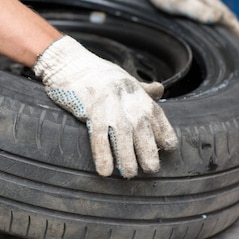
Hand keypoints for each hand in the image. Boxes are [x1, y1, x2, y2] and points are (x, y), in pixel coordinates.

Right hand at [33, 36, 177, 178]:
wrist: (72, 64)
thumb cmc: (100, 74)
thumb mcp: (126, 79)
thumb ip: (144, 90)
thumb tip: (159, 90)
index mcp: (140, 96)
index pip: (159, 120)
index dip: (165, 137)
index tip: (166, 150)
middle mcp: (128, 102)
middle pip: (143, 132)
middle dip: (149, 153)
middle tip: (152, 170)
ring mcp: (110, 108)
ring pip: (123, 138)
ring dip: (128, 159)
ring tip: (130, 174)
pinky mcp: (91, 112)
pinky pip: (99, 138)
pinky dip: (103, 156)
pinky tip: (105, 171)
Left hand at [137, 0, 238, 44]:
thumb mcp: (181, 2)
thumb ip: (200, 11)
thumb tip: (219, 19)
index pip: (228, 18)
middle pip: (226, 15)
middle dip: (236, 28)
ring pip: (217, 10)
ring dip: (226, 22)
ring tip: (231, 34)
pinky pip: (208, 8)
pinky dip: (214, 17)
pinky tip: (209, 20)